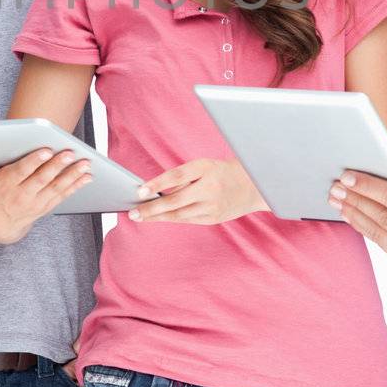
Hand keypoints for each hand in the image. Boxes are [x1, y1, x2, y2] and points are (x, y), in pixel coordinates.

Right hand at [0, 148, 92, 243]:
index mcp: (6, 186)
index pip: (21, 172)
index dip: (34, 162)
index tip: (46, 150)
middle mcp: (22, 195)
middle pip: (42, 180)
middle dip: (57, 166)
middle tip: (69, 153)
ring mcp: (36, 203)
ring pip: (56, 188)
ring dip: (72, 176)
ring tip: (85, 163)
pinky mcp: (45, 207)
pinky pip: (62, 196)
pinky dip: (75, 186)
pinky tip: (87, 176)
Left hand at [127, 158, 267, 224]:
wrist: (253, 185)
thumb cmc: (220, 172)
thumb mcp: (204, 166)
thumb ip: (182, 177)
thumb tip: (154, 191)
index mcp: (205, 167)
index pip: (177, 176)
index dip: (157, 183)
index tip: (140, 191)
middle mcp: (209, 187)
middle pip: (175, 201)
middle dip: (151, 209)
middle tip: (132, 213)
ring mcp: (212, 205)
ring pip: (179, 214)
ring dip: (157, 217)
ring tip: (140, 217)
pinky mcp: (214, 218)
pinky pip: (187, 220)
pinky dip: (171, 219)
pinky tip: (158, 218)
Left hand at [331, 138, 386, 269]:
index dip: (369, 187)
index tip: (347, 176)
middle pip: (382, 217)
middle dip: (355, 200)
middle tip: (333, 186)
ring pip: (378, 232)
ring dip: (353, 214)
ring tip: (335, 199)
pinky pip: (382, 243)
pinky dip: (364, 227)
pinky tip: (350, 213)